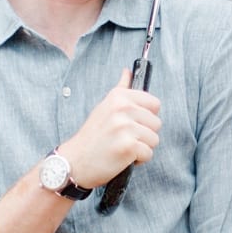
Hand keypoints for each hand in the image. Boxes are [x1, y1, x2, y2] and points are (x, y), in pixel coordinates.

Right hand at [60, 69, 160, 188]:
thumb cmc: (92, 136)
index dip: (146, 117)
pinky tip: (122, 157)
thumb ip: (120, 89)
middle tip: (124, 138)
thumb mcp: (103, 107)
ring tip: (123, 147)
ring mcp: (125, 127)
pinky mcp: (128, 146)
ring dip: (142, 147)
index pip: (154, 104)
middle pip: (156, 123)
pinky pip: (148, 153)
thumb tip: (127, 71)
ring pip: (154, 139)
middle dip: (144, 134)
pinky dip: (138, 160)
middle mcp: (122, 108)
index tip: (133, 123)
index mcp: (119, 97)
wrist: (75, 161)